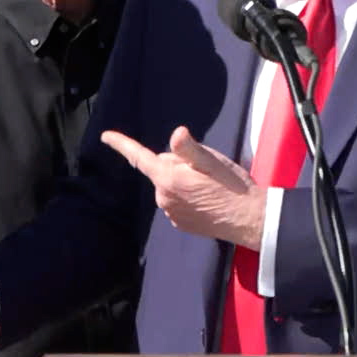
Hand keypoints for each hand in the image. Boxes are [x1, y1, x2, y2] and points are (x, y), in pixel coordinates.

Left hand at [103, 126, 263, 247]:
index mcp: (168, 179)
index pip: (139, 157)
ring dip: (183, 181)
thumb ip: (190, 149)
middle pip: (161, 169)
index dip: (121, 144)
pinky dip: (188, 196)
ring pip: (170, 185)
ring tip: (210, 184)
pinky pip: (177, 201)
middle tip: (205, 168)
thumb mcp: (214, 161)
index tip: (105, 136)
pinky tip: (208, 199)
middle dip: (177, 164)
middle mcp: (164, 198)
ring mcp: (171, 213)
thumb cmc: (233, 187)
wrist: (250, 221)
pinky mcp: (181, 223)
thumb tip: (176, 133)